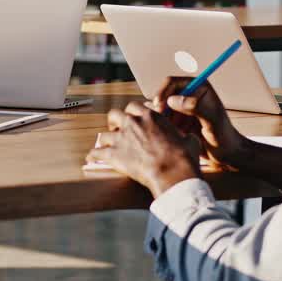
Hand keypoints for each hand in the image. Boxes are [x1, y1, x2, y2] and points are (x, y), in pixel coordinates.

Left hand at [87, 101, 201, 197]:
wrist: (173, 173)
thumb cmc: (183, 158)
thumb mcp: (189, 141)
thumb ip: (184, 135)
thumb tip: (188, 138)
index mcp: (150, 116)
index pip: (134, 106)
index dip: (132, 113)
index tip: (133, 119)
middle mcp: (133, 123)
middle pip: (114, 114)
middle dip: (114, 121)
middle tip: (117, 128)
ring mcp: (121, 138)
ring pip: (104, 134)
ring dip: (106, 140)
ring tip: (106, 145)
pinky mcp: (113, 154)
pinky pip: (96, 152)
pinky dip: (94, 155)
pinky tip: (91, 158)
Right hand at [153, 76, 247, 169]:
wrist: (227, 154)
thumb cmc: (224, 137)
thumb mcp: (212, 121)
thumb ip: (196, 107)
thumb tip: (173, 100)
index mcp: (200, 87)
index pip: (173, 82)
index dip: (163, 92)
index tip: (158, 105)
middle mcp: (190, 94)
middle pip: (164, 94)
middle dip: (159, 107)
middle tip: (159, 121)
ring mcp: (183, 107)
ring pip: (161, 107)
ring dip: (161, 117)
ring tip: (169, 130)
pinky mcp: (178, 119)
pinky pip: (163, 119)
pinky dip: (163, 126)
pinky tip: (171, 135)